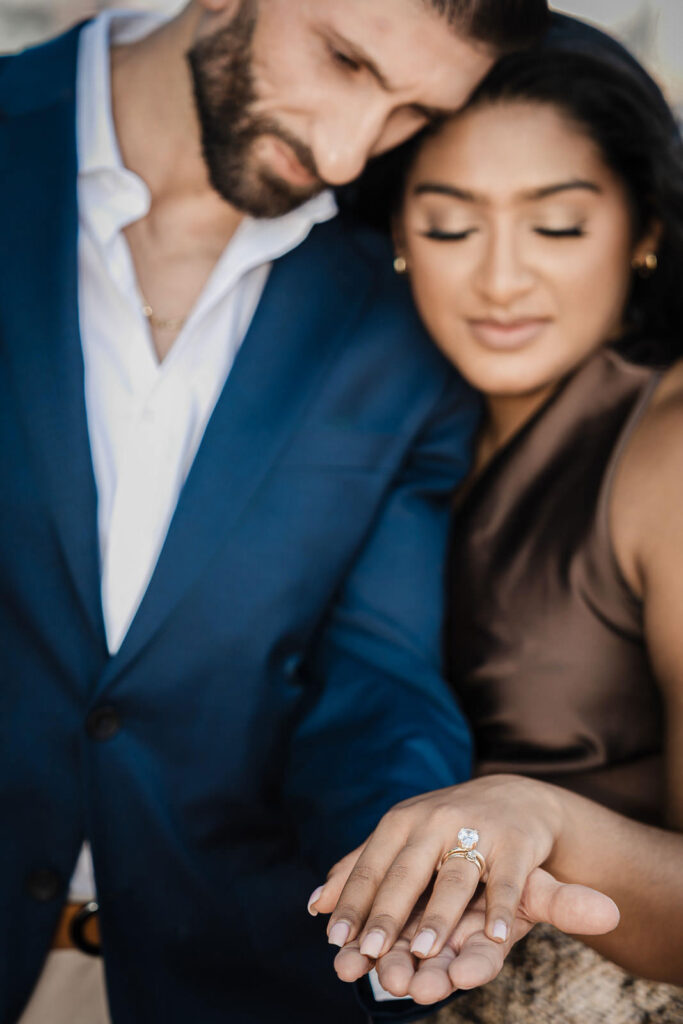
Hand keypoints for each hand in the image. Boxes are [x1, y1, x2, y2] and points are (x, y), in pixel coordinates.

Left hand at [308, 775, 618, 1001]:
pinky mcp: (514, 843)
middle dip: (387, 914)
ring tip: (423, 951)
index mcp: (402, 821)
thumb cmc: (447, 825)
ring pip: (453, 879)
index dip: (352, 902)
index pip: (371, 866)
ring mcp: (476, 829)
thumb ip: (360, 869)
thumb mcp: (402, 837)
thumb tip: (314, 905)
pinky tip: (493, 937)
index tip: (335, 940)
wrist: (515, 796)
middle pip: (406, 873)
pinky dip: (500, 908)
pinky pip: (505, 880)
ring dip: (438, 916)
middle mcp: (434, 821)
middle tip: (371, 952)